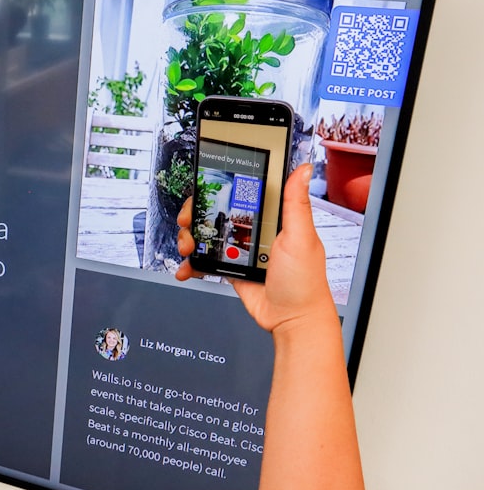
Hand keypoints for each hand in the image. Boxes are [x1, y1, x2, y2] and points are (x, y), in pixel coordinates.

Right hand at [176, 164, 336, 333]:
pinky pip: (206, 261)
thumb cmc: (304, 281)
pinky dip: (192, 264)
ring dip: (191, 239)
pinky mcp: (232, 268)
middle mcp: (255, 230)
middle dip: (197, 215)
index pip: (241, 192)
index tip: (204, 188)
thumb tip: (302, 169)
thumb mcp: (300, 237)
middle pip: (217, 212)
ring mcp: (241, 250)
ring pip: (207, 235)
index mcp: (273, 218)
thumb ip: (296, 204)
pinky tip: (186, 268)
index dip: (220, 188)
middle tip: (189, 222)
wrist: (292, 320)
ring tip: (188, 248)